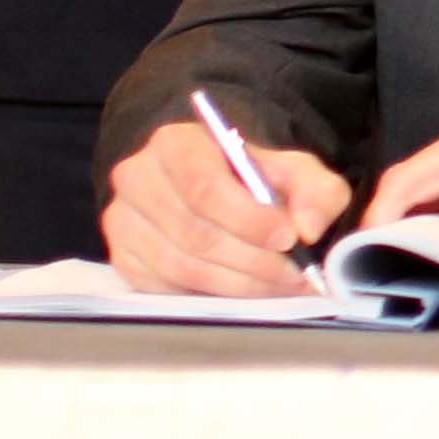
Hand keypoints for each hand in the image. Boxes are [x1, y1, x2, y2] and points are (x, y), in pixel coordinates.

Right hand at [101, 119, 348, 296]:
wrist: (212, 185)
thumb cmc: (252, 177)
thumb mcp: (294, 170)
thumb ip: (315, 191)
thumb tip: (308, 228)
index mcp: (176, 143)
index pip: (205, 187)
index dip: (249, 219)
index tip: (289, 239)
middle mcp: (137, 178)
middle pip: (195, 233)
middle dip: (252, 260)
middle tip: (294, 275)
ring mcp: (123, 220)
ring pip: (182, 266)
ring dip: (238, 284)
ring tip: (278, 285)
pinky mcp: (123, 258)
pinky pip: (166, 287)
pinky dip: (211, 295)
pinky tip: (243, 289)